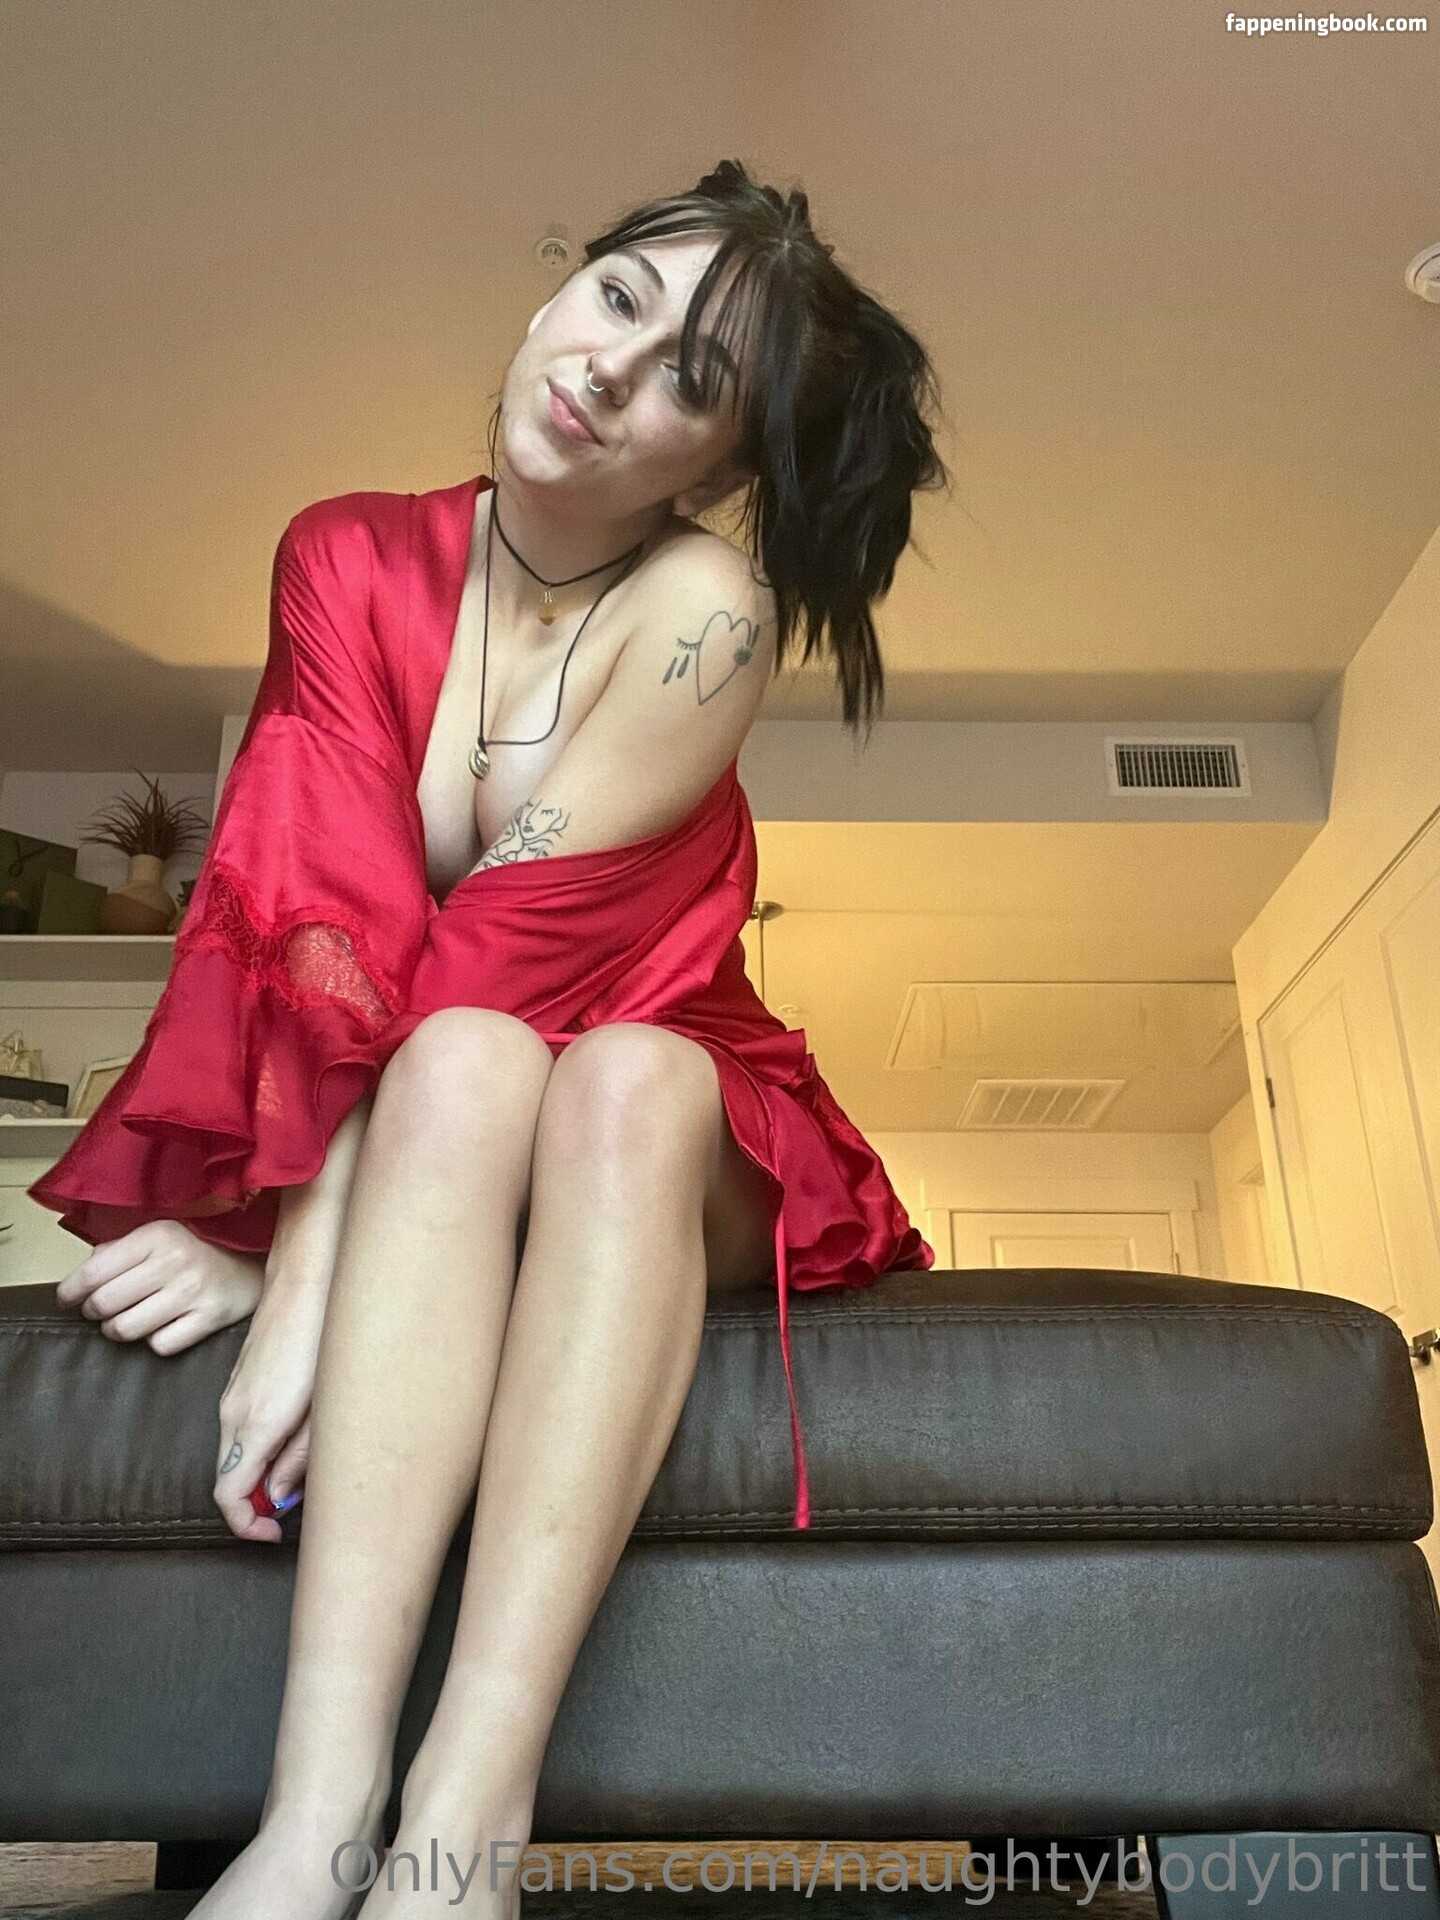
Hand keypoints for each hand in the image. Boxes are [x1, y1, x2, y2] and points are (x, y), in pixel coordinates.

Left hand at [55, 1220, 263, 1353]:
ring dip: (118, 1330)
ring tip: (125, 1320)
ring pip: (126, 1329)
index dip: (70, 1292)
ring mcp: (193, 1292)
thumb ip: (117, 1251)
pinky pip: (159, 1345)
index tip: (67, 1299)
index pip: (93, 1272)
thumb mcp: (158, 1238)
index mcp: (158, 1235)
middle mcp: (175, 1260)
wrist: (247, 1273)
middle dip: (94, 1312)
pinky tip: (161, 1327)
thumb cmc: (192, 1256)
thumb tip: (81, 1276)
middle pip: (104, 1304)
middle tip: (100, 1310)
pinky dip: (154, 1341)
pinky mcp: (208, 1319)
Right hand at [214, 1275, 327, 1542]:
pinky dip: (255, 1450)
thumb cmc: (326, 1340)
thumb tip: (280, 1496)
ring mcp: (232, 1396)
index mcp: (255, 1425)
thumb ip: (300, 1457)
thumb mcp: (324, 1409)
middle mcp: (233, 1414)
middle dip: (253, 1505)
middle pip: (226, 1479)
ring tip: (297, 1477)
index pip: (228, 1496)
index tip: (272, 1534)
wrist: (308, 1281)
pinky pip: (237, 1430)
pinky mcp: (239, 1382)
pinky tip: (289, 1442)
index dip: (246, 1525)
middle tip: (290, 1511)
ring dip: (256, 1476)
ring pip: (231, 1454)